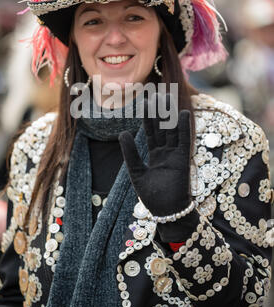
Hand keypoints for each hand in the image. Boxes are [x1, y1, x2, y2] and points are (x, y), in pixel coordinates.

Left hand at [119, 95, 191, 218]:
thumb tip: (123, 132)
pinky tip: (183, 114)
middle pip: (162, 128)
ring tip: (167, 98)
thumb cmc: (152, 196)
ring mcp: (175, 155)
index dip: (148, 117)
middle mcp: (166, 152)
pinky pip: (184, 141)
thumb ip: (131, 153)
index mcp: (155, 155)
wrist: (166, 212)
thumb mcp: (136, 172)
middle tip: (156, 94)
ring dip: (170, 115)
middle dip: (159, 112)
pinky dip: (184, 128)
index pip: (151, 132)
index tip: (145, 101)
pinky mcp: (183, 160)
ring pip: (172, 131)